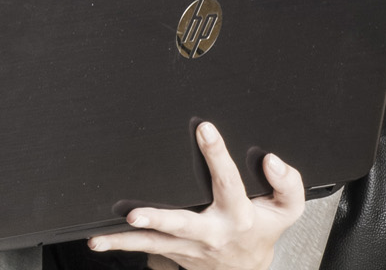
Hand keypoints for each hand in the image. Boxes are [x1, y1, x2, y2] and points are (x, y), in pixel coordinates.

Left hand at [89, 122, 302, 269]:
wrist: (248, 269)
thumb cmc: (262, 230)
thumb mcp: (286, 210)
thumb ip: (288, 184)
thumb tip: (272, 161)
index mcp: (238, 215)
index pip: (228, 181)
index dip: (217, 154)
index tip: (204, 129)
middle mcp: (210, 233)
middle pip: (181, 225)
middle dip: (158, 219)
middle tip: (135, 213)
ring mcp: (188, 248)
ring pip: (154, 244)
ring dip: (126, 240)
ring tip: (99, 238)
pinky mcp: (173, 254)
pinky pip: (145, 250)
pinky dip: (121, 245)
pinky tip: (97, 241)